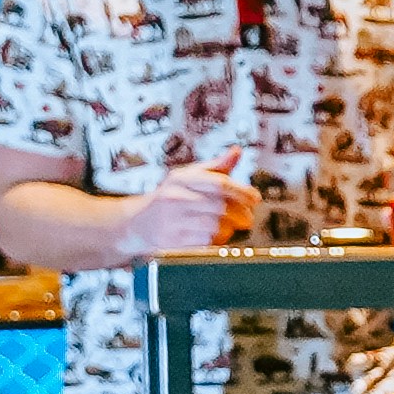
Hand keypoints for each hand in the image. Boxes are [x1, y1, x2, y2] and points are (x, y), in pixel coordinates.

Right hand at [122, 167, 256, 255]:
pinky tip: (217, 236)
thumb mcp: (189, 176)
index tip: (255, 198)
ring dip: (229, 228)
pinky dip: (216, 241)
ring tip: (231, 226)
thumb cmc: (170, 198)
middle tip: (248, 217)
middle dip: (239, 213)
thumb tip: (236, 151)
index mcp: (181, 178)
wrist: (139, 223)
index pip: (218, 183)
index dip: (241, 191)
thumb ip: (215, 167)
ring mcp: (172, 221)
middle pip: (219, 206)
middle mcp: (174, 197)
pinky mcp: (172, 242)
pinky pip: (204, 242)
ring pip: (214, 226)